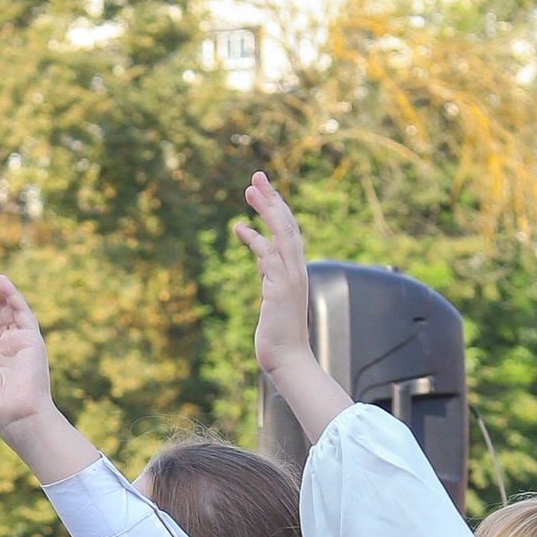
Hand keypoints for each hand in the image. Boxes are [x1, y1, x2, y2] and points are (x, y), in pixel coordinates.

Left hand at [232, 174, 314, 394]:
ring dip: (265, 208)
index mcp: (296, 270)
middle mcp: (297, 269)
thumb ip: (269, 277)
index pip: (289, 231)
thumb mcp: (273, 298)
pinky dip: (255, 239)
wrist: (289, 360)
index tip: (263, 191)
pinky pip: (268, 255)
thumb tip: (262, 264)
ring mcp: (290, 277)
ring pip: (282, 232)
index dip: (277, 208)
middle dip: (272, 198)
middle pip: (287, 223)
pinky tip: (239, 227)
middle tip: (257, 176)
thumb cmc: (279, 336)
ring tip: (249, 189)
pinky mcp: (280, 287)